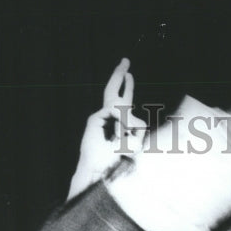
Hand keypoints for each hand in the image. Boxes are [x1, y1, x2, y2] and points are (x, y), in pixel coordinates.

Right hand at [67, 58, 147, 199]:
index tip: (128, 74)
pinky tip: (119, 136)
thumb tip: (134, 116)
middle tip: (125, 61)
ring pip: (118, 106)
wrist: (101, 170)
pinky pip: (114, 114)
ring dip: (127, 121)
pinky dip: (121, 124)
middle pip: (113, 91)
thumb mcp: (135, 142)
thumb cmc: (117, 160)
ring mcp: (99, 117)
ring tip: (124, 136)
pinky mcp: (93, 120)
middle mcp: (107, 117)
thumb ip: (137, 128)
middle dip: (119, 76)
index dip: (126, 86)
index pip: (123, 99)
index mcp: (117, 121)